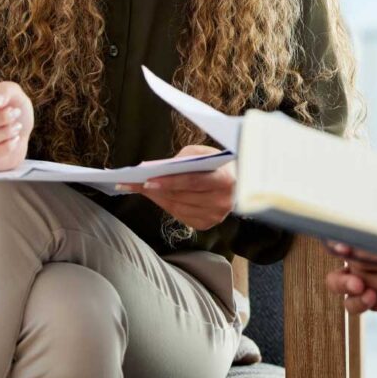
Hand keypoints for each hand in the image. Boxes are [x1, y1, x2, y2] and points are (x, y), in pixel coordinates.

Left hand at [116, 145, 234, 229]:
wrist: (242, 183)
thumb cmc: (220, 164)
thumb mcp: (207, 152)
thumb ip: (187, 157)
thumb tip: (162, 168)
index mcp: (226, 180)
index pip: (193, 182)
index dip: (169, 181)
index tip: (147, 180)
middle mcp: (223, 201)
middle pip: (182, 196)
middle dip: (156, 189)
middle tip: (134, 183)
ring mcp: (216, 216)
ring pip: (177, 208)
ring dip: (157, 198)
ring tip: (141, 188)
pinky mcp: (208, 224)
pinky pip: (180, 215)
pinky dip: (166, 205)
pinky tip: (157, 196)